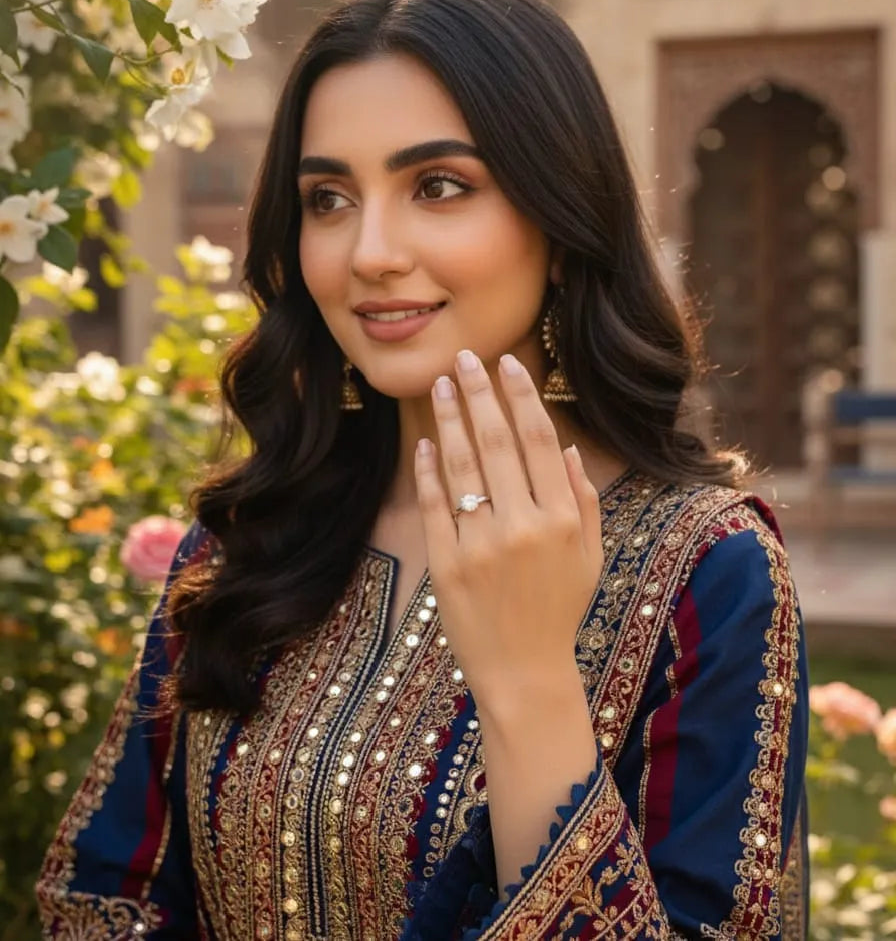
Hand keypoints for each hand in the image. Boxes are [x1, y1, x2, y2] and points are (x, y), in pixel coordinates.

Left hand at [413, 349, 603, 717]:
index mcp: (561, 518)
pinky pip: (433, 504)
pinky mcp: (446, 563)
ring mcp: (481, 544)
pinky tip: (426, 442)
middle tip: (464, 358)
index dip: (520, 396)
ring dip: (450, 419)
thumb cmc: (559, 611)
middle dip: (479, 393)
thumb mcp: (589, 556)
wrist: (524, 673)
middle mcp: (522, 525)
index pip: (538, 440)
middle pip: (496, 442)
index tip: (506, 364)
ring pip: (461, 466)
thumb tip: (566, 447)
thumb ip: (582, 500)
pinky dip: (428, 470)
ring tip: (441, 386)